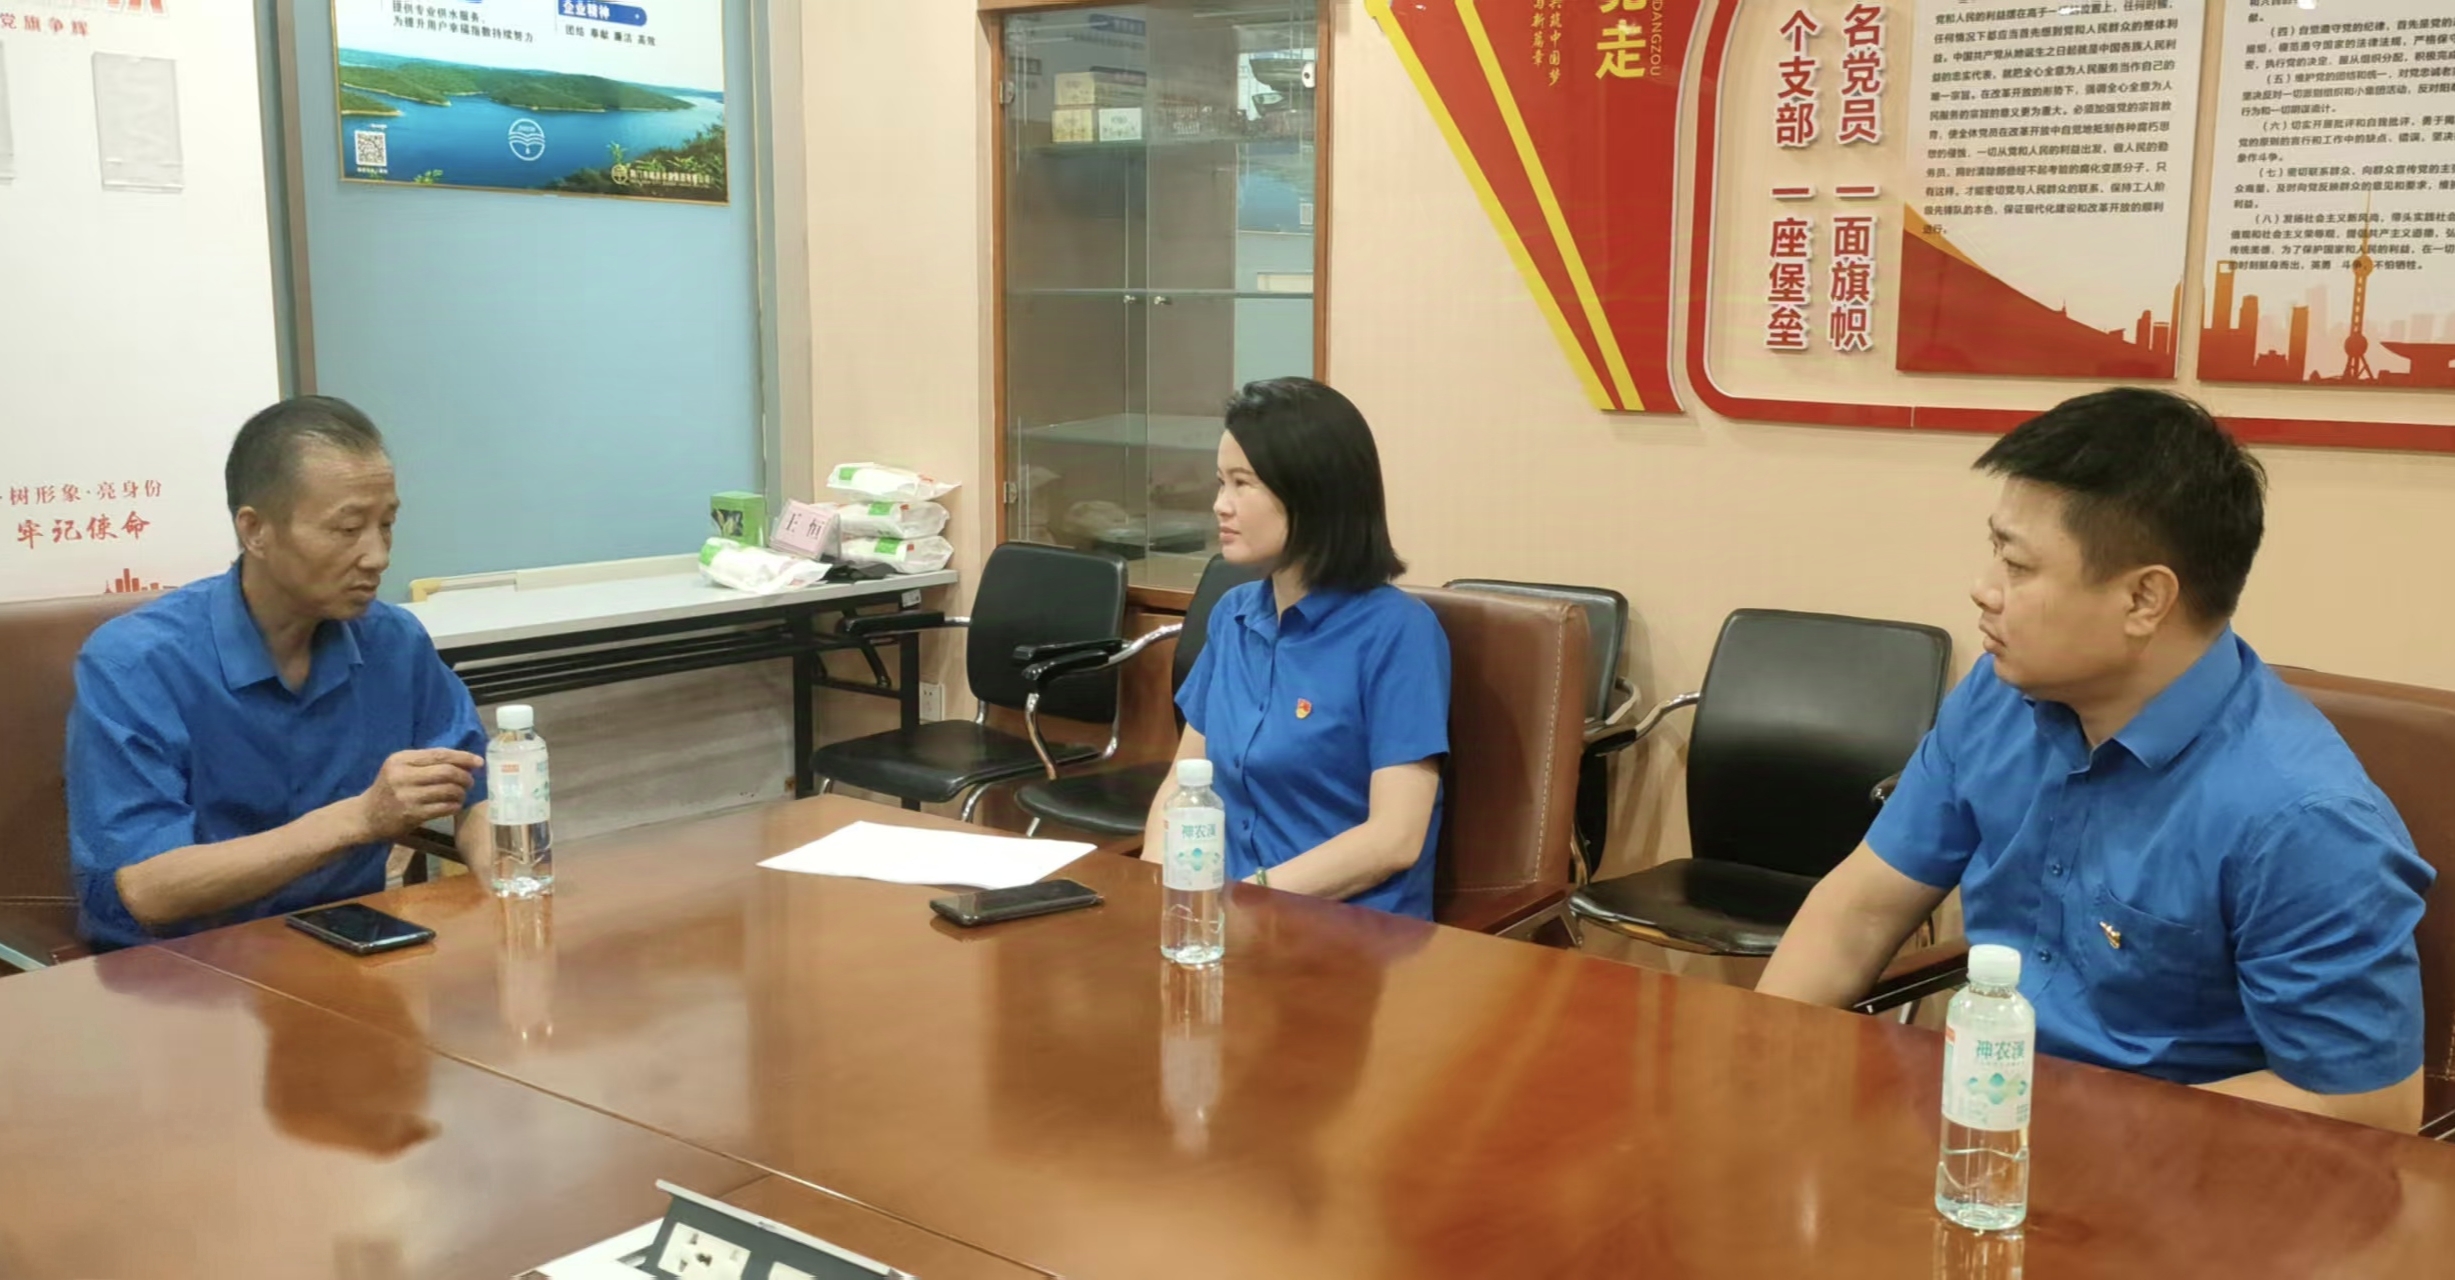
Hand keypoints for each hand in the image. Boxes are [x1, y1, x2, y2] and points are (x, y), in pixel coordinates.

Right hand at [353, 748, 483, 841]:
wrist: (366, 816)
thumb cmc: (389, 788)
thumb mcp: (400, 768)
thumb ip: (426, 762)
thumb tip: (465, 760)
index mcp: (401, 759)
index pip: (439, 754)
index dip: (463, 757)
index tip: (479, 762)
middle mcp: (402, 775)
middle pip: (447, 772)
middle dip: (465, 776)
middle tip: (470, 781)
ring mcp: (407, 796)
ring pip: (448, 790)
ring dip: (461, 793)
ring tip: (461, 794)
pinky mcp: (412, 814)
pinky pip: (444, 808)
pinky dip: (455, 806)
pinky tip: (454, 805)